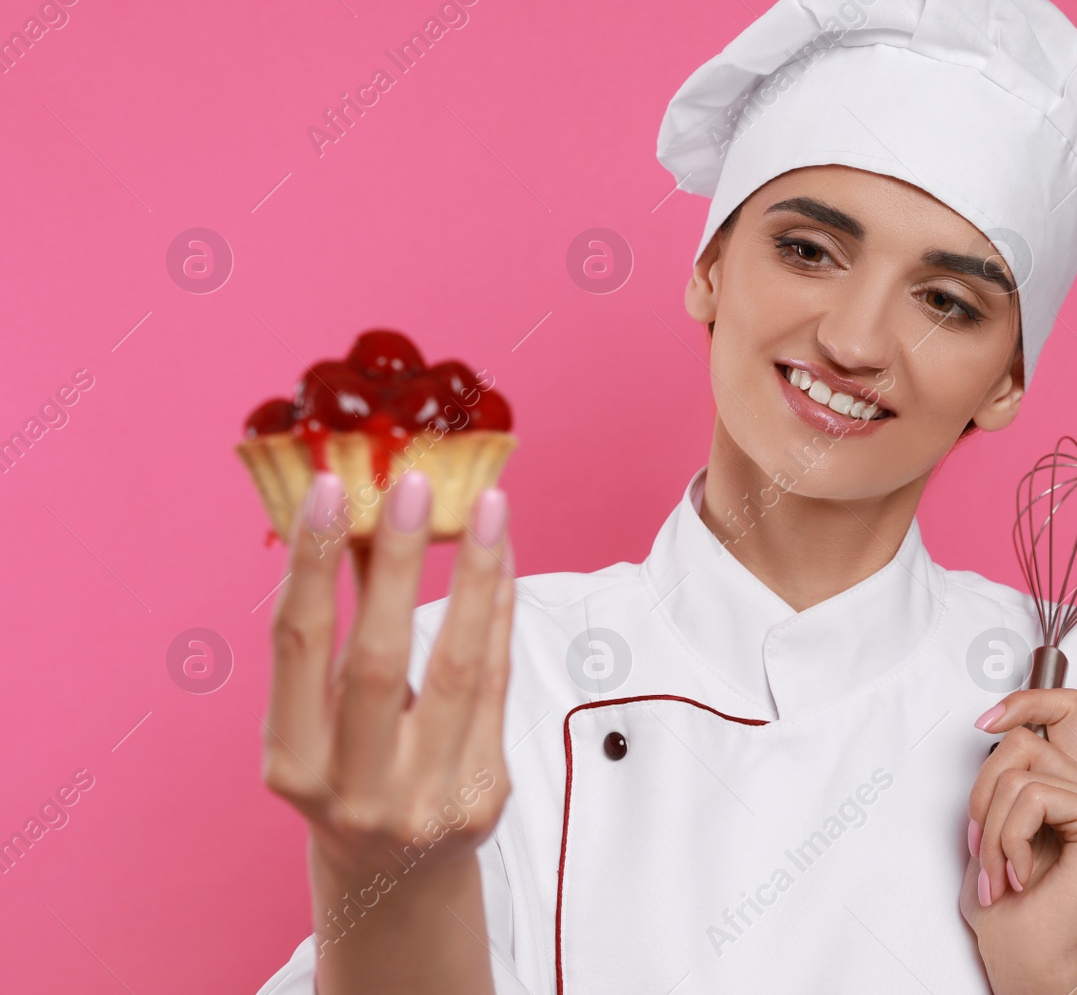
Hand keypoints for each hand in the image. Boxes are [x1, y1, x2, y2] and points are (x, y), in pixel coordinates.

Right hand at [261, 469, 515, 993]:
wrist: (398, 876)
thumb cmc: (352, 771)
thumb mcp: (322, 719)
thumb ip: (337, 633)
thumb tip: (357, 513)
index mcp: (291, 764)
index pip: (297, 648)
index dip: (310, 565)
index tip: (327, 488)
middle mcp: (353, 789)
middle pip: (377, 661)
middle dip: (395, 565)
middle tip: (414, 483)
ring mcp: (424, 800)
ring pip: (457, 670)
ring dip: (473, 576)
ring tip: (487, 505)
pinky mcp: (483, 797)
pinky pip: (496, 687)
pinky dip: (498, 616)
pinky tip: (502, 559)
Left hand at [960, 688, 1076, 994]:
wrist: (1027, 961)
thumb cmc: (1008, 908)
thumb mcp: (989, 828)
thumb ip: (1001, 781)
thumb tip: (994, 734)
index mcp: (1070, 785)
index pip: (1062, 709)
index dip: (1025, 700)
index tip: (984, 722)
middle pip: (1021, 739)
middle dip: (982, 795)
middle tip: (983, 851)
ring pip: (1018, 773)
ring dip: (991, 829)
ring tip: (1000, 871)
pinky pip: (1031, 797)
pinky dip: (1008, 838)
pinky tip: (1021, 874)